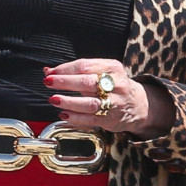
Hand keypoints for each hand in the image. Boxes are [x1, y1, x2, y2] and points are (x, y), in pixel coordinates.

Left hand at [44, 58, 172, 135]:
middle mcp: (116, 84)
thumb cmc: (113, 86)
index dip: (65, 69)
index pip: (85, 65)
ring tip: (54, 99)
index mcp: (112, 67)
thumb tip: (48, 71)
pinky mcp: (111, 119)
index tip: (50, 73)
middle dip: (64, 82)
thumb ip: (76, 71)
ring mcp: (114, 103)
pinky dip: (75, 118)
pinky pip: (91, 119)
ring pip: (89, 102)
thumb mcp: (101, 72)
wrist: (138, 105)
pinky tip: (64, 114)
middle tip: (48, 82)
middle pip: (86, 82)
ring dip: (69, 101)